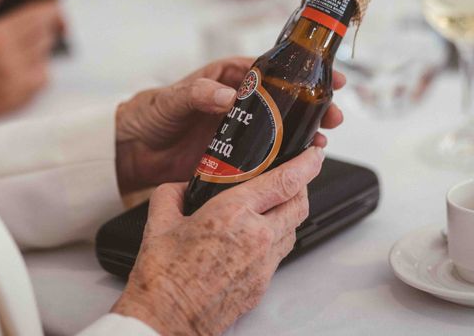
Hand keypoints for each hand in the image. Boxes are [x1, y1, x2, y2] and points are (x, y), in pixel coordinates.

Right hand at [0, 0, 61, 121]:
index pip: (39, 20)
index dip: (51, 10)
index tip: (53, 5)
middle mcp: (8, 66)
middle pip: (46, 40)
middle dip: (44, 27)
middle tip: (35, 19)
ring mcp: (11, 88)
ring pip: (46, 62)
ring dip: (40, 49)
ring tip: (24, 41)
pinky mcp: (9, 103)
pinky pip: (39, 83)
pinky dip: (37, 70)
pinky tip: (21, 62)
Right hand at [112, 146, 323, 334]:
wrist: (166, 318)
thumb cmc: (164, 277)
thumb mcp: (160, 221)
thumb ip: (173, 193)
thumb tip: (182, 187)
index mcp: (232, 214)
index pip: (284, 182)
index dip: (306, 164)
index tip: (313, 154)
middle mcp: (255, 237)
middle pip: (299, 205)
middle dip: (303, 186)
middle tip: (295, 176)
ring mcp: (262, 264)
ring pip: (293, 230)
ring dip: (290, 213)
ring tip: (274, 205)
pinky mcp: (262, 284)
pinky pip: (279, 254)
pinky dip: (276, 238)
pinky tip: (257, 236)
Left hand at [115, 57, 344, 193]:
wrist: (130, 150)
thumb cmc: (149, 113)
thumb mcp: (172, 98)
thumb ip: (198, 93)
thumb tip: (227, 96)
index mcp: (225, 80)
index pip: (268, 70)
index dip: (297, 70)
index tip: (322, 73)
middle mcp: (236, 105)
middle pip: (281, 101)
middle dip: (310, 104)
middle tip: (332, 113)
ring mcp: (236, 132)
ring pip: (277, 130)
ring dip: (301, 133)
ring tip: (320, 140)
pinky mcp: (230, 157)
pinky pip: (261, 157)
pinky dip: (279, 160)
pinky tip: (295, 164)